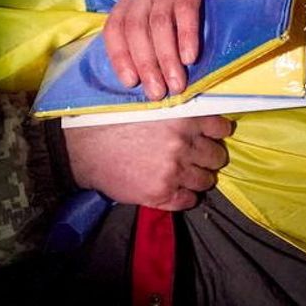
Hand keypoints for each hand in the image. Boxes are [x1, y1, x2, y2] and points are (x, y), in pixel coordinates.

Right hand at [63, 115, 233, 209]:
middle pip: (217, 156)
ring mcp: (174, 171)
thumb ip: (179, 111)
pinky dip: (185, 196)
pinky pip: (189, 200)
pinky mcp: (162, 194)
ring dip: (198, 178)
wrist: (85, 149)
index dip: (215, 133)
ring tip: (182, 174)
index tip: (208, 137)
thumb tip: (202, 119)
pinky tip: (173, 188)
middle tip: (193, 157)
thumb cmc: (113, 122)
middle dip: (208, 157)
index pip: (220, 128)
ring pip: (206, 180)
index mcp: (183, 118)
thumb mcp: (149, 105)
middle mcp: (183, 144)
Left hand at [102, 0, 247, 99]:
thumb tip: (140, 83)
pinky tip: (190, 57)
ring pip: (159, 21)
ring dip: (166, 57)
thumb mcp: (166, 29)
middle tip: (158, 91)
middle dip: (146, 63)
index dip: (120, 56)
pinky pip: (185, 8)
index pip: (116, 27)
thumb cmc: (197, 17)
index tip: (131, 83)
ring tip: (177, 82)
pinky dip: (186, 35)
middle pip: (136, 26)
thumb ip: (149, 44)